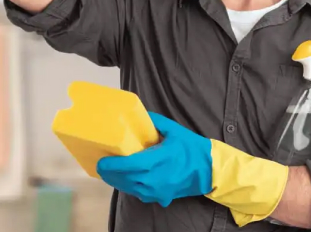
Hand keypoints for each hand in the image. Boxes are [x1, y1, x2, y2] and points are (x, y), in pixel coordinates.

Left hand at [96, 111, 211, 206]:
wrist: (209, 170)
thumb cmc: (191, 148)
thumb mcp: (174, 130)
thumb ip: (155, 122)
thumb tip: (138, 114)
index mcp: (160, 159)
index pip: (130, 165)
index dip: (113, 165)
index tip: (101, 161)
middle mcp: (157, 178)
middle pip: (126, 179)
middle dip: (110, 174)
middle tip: (101, 166)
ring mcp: (158, 190)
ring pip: (130, 188)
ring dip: (118, 181)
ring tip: (110, 173)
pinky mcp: (161, 197)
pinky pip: (139, 194)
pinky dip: (130, 187)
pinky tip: (126, 180)